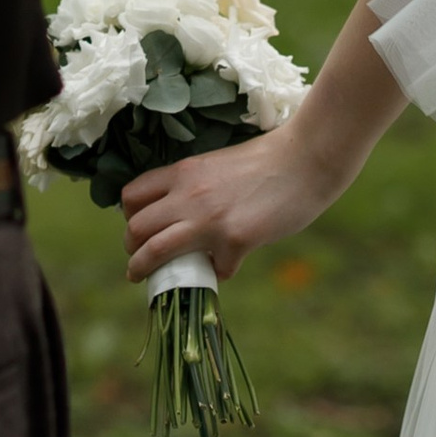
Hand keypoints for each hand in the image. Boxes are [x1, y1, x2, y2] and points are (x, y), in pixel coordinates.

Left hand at [121, 121, 342, 284]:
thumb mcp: (218, 163)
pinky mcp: (234, 239)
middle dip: (132, 248)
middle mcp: (188, 194)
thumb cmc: (268, 159)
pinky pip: (216, 270)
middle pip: (136, 227)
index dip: (130, 216)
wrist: (305, 158)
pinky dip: (220, 272)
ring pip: (155, 251)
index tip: (139, 228)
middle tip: (139, 259)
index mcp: (183, 172)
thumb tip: (182, 213)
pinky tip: (229, 266)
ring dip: (144, 269)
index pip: (132, 196)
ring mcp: (209, 218)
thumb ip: (196, 186)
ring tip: (144, 278)